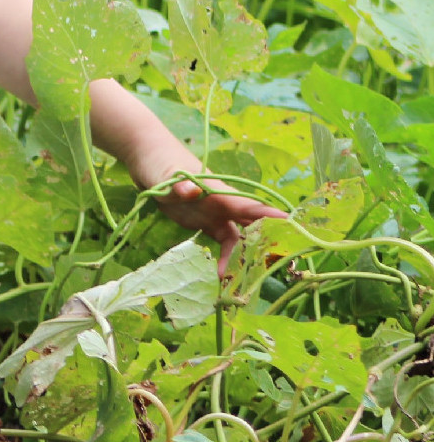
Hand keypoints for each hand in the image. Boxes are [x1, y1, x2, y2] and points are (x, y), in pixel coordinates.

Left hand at [156, 176, 286, 275]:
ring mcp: (215, 213)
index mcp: (219, 192)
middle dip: (265, 243)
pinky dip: (224, 258)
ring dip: (240, 257)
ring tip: (233, 281)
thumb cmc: (161, 163)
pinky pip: (221, 242)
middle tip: (274, 267)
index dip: (271, 217)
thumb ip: (178, 184)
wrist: (148, 160)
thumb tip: (191, 190)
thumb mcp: (166, 175)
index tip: (294, 228)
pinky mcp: (204, 222)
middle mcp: (223, 203)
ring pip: (238, 237)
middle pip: (252, 224)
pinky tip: (218, 274)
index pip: (250, 205)